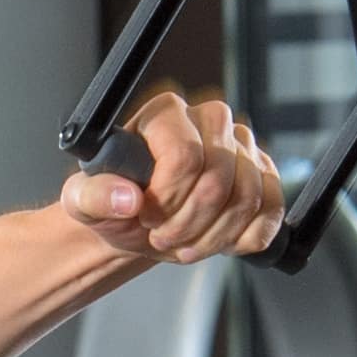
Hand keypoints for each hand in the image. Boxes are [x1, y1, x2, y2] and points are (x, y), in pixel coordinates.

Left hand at [60, 87, 283, 263]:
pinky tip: (218, 240)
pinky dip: (246, 237)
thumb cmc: (115, 204)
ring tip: (185, 242)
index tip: (147, 217)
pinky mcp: (265, 174)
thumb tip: (126, 198)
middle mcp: (209, 119)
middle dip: (189, 224)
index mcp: (165, 114)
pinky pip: (272, 208)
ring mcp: (242, 146)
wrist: (139, 224)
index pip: (185, 157)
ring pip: (248, 198)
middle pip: (219, 181)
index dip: (168, 200)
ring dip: (214, 236)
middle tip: (162, 237)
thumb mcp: (84, 202)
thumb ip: (93, 196)